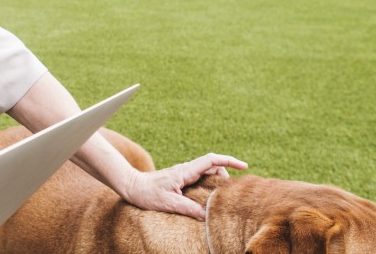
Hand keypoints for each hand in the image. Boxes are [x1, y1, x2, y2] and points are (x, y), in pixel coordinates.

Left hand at [120, 153, 247, 219]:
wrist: (131, 185)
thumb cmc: (147, 193)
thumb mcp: (168, 203)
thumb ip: (187, 208)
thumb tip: (206, 215)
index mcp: (185, 171)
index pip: (211, 161)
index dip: (229, 161)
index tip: (244, 166)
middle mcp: (186, 169)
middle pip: (212, 166)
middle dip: (226, 173)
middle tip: (232, 190)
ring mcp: (183, 173)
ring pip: (206, 171)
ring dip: (217, 179)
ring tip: (223, 195)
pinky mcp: (180, 178)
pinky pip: (199, 177)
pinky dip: (209, 183)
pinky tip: (209, 196)